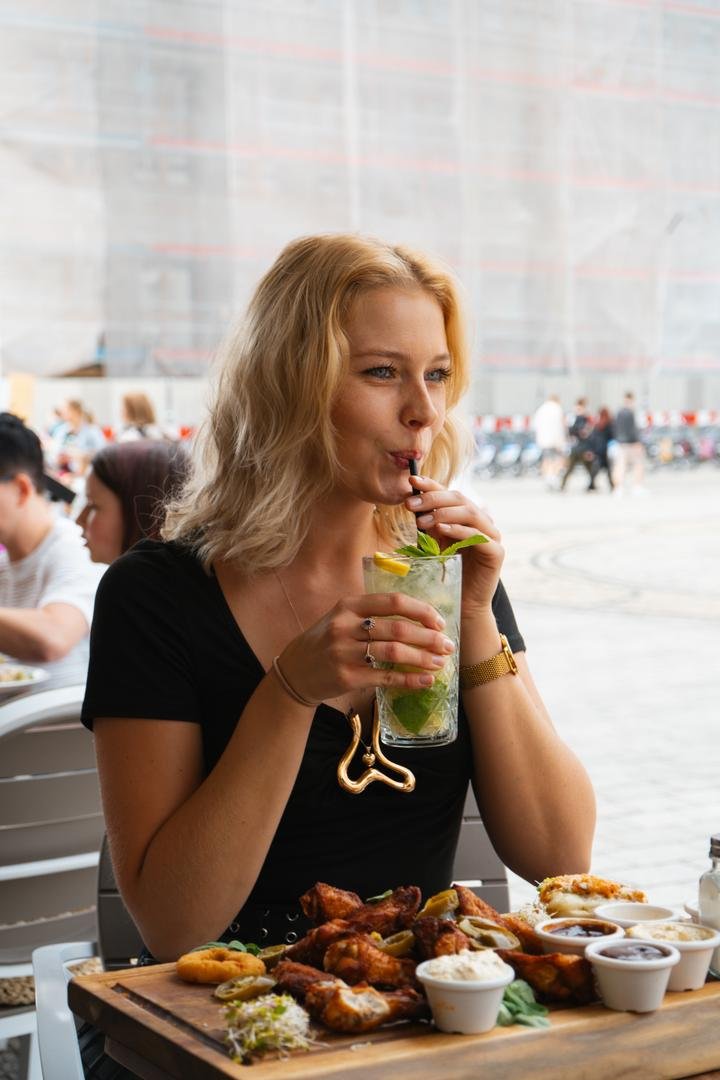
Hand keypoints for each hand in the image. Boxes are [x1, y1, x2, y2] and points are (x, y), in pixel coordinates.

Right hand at [279, 592, 455, 704]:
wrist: (296, 670)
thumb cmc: (327, 641)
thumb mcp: (342, 617)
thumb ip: (372, 613)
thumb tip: (418, 619)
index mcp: (349, 605)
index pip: (393, 602)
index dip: (421, 610)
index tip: (439, 621)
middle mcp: (345, 626)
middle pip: (397, 628)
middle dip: (428, 637)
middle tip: (447, 645)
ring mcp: (344, 652)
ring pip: (393, 652)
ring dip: (422, 658)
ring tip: (440, 663)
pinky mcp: (347, 676)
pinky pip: (385, 676)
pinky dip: (409, 679)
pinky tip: (425, 681)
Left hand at [404, 475, 503, 616]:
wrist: (461, 603)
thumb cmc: (445, 573)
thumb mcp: (433, 543)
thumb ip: (428, 524)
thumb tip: (412, 502)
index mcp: (468, 516)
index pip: (450, 494)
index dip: (432, 485)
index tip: (412, 480)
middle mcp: (482, 522)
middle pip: (460, 499)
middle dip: (434, 499)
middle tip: (411, 504)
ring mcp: (492, 536)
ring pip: (470, 513)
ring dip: (444, 513)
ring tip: (422, 521)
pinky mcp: (496, 552)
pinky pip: (478, 536)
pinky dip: (458, 530)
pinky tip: (441, 529)